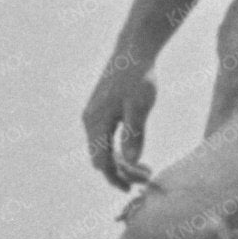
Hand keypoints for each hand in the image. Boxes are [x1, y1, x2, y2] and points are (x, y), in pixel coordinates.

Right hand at [82, 56, 157, 190]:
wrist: (133, 52)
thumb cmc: (138, 76)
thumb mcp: (139, 106)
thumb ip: (134, 133)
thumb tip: (130, 160)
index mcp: (96, 121)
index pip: (102, 161)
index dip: (117, 177)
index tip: (135, 186)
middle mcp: (90, 121)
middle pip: (101, 159)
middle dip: (121, 172)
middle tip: (147, 176)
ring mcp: (93, 117)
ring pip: (102, 150)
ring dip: (121, 163)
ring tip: (145, 168)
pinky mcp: (100, 112)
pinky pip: (105, 140)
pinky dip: (118, 150)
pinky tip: (135, 152)